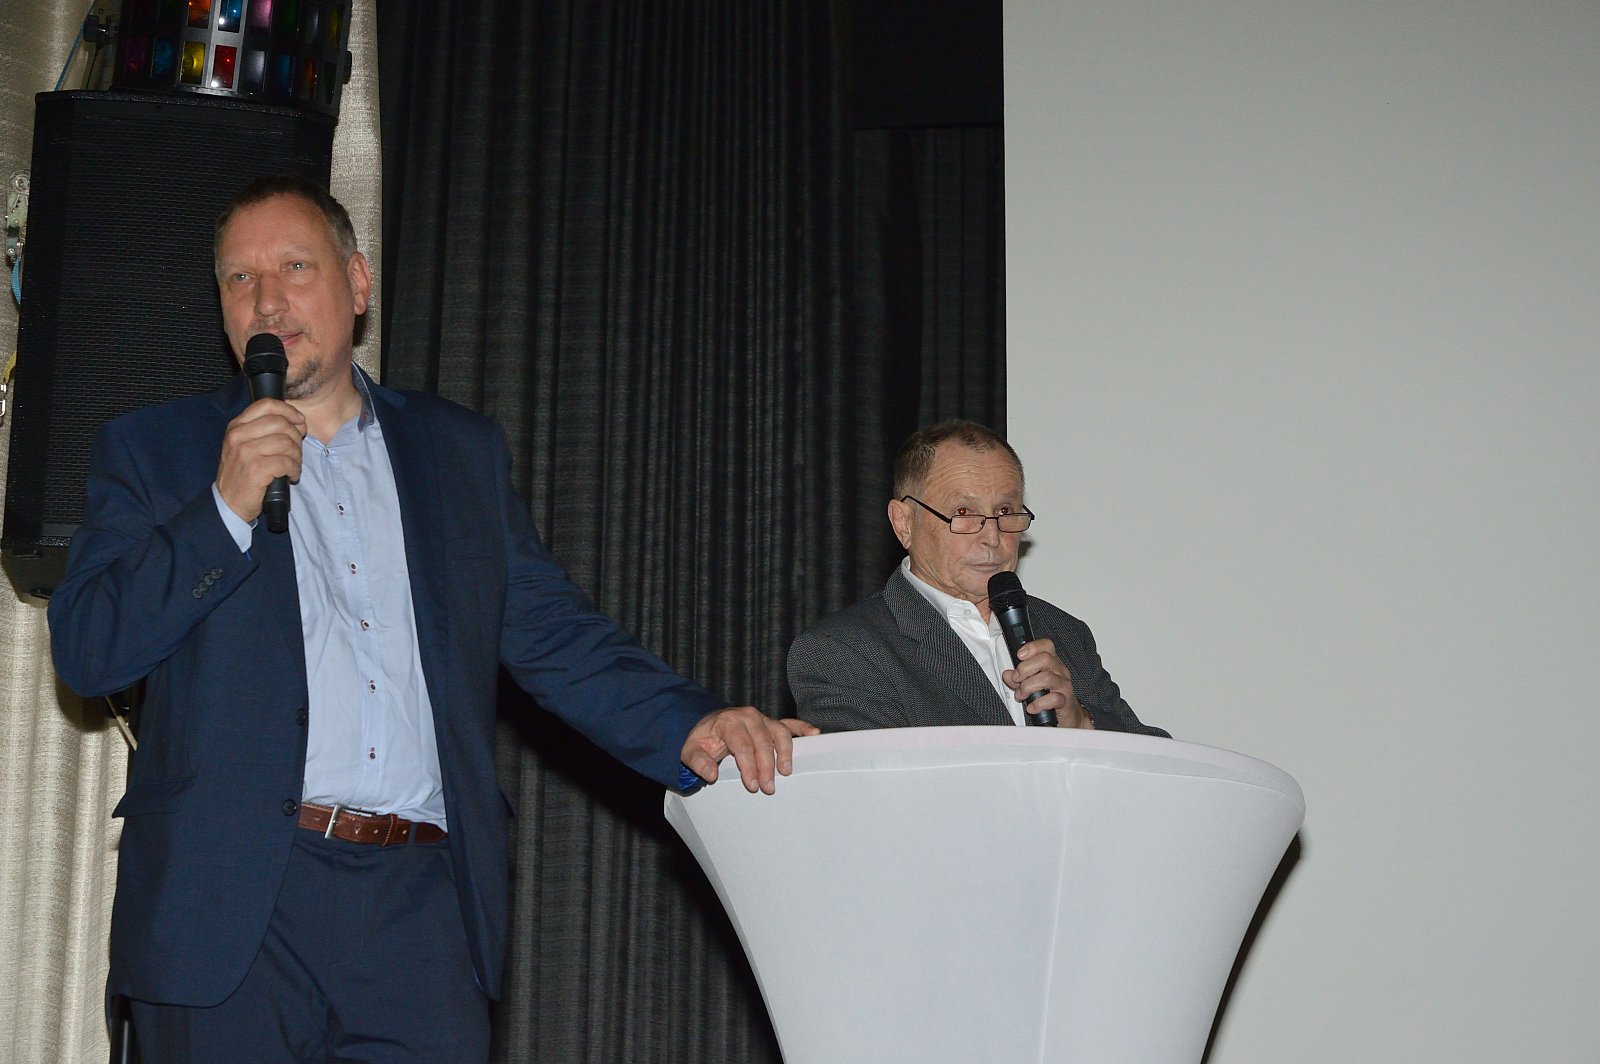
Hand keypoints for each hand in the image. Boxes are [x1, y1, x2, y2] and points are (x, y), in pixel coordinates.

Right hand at [216, 398, 306, 522]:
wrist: (228, 502)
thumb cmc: (241, 473)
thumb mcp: (244, 445)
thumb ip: (263, 430)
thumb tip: (296, 421)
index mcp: (237, 426)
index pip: (266, 404)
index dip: (288, 410)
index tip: (299, 421)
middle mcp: (238, 436)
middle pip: (281, 423)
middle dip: (296, 437)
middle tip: (296, 451)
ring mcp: (245, 452)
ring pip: (286, 442)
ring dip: (297, 455)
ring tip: (293, 465)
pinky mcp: (255, 469)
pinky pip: (286, 462)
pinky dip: (295, 469)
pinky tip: (292, 475)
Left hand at [680, 706, 818, 793]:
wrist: (706, 725)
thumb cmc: (701, 740)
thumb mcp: (690, 751)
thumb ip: (698, 762)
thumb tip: (711, 774)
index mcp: (728, 722)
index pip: (742, 745)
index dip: (748, 766)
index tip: (752, 785)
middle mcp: (747, 716)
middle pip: (762, 741)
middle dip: (767, 766)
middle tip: (768, 787)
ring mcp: (762, 718)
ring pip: (779, 732)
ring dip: (785, 751)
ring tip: (786, 771)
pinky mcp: (770, 722)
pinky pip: (789, 723)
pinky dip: (802, 728)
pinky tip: (814, 735)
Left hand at [1003, 638, 1093, 728]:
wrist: (1067, 713)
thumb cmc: (1048, 695)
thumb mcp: (1030, 683)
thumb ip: (1017, 678)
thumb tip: (1007, 674)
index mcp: (1052, 662)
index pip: (1046, 646)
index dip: (1032, 647)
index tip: (1019, 656)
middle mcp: (1060, 671)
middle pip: (1044, 659)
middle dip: (1025, 669)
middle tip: (1017, 679)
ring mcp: (1063, 685)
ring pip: (1047, 678)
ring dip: (1028, 687)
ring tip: (1022, 695)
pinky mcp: (1065, 701)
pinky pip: (1053, 698)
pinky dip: (1038, 704)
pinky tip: (1031, 707)